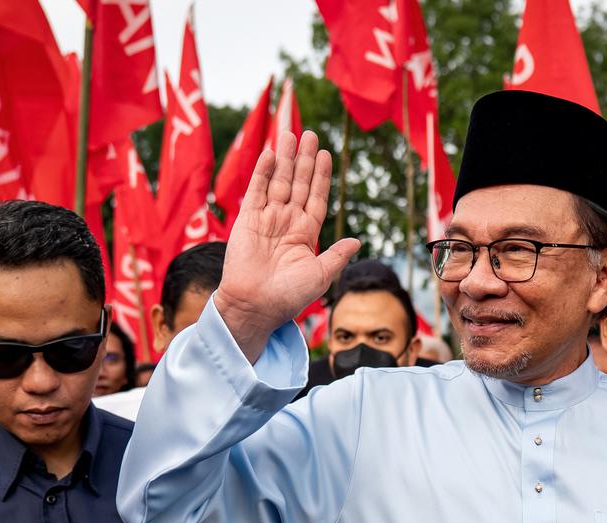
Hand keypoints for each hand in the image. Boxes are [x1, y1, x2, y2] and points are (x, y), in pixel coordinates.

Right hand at [215, 130, 360, 361]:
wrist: (255, 305)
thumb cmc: (288, 296)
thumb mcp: (320, 275)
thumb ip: (337, 255)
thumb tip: (358, 241)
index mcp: (305, 235)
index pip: (315, 198)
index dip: (320, 176)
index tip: (325, 154)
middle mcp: (286, 223)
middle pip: (297, 183)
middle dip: (303, 159)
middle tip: (310, 133)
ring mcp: (266, 219)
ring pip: (278, 181)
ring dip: (285, 158)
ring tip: (290, 133)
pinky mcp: (247, 219)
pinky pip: (256, 190)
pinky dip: (262, 171)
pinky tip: (270, 153)